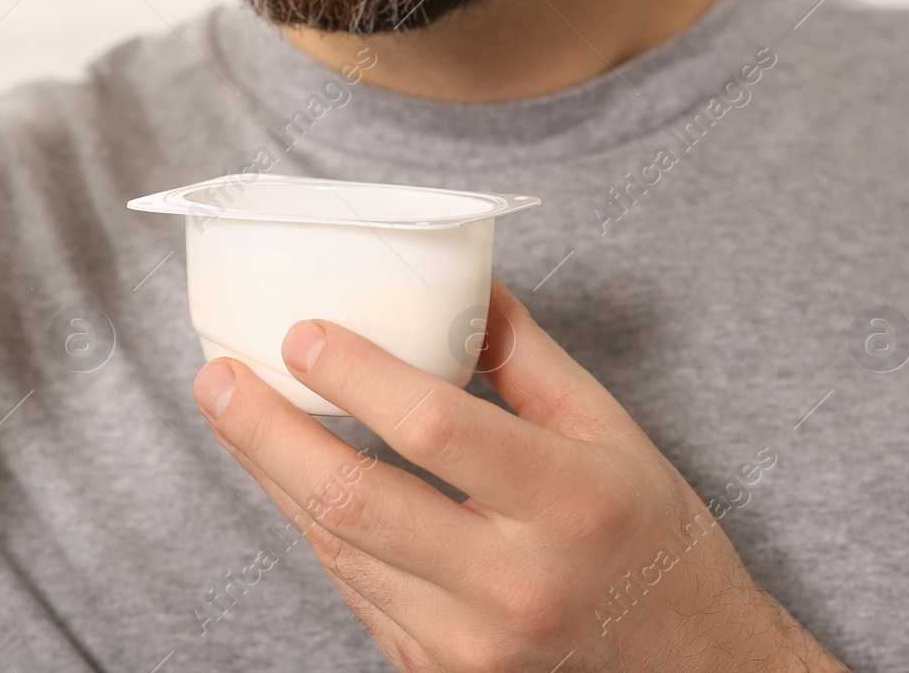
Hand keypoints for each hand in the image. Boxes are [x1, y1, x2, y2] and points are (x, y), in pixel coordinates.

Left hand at [192, 281, 847, 672]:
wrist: (693, 671)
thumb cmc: (649, 536)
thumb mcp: (612, 431)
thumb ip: (527, 355)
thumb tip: (457, 275)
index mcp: (570, 502)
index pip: (437, 428)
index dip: (355, 376)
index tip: (300, 331)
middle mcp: (515, 585)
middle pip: (354, 500)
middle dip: (266, 431)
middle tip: (215, 376)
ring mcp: (471, 646)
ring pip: (338, 549)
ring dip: (273, 476)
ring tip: (232, 412)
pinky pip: (356, 592)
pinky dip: (315, 528)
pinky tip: (287, 477)